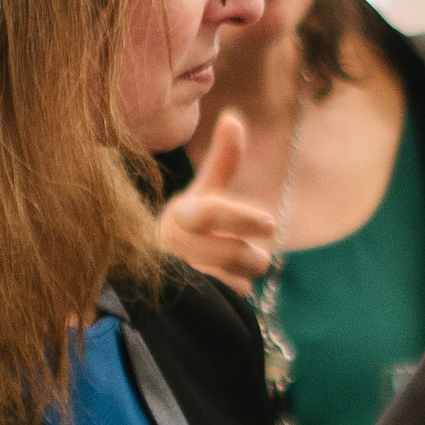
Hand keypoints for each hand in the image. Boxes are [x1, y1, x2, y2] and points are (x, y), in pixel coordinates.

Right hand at [158, 113, 277, 287]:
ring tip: (224, 269)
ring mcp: (176, 278)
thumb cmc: (189, 227)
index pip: (212, 213)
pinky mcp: (182, 307)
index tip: (271, 222)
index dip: (242, 217)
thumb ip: (223, 161)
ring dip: (242, 277)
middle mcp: (174, 245)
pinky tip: (217, 289)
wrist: (152, 270)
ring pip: (235, 281)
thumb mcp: (204, 193)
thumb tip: (233, 117)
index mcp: (183, 214)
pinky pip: (227, 301)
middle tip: (248, 251)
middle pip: (236, 253)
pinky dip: (231, 294)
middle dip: (252, 255)